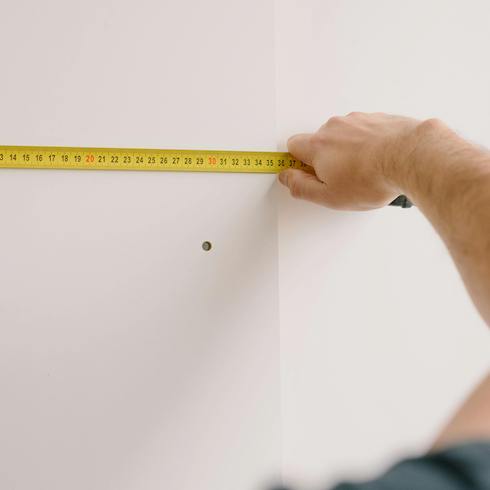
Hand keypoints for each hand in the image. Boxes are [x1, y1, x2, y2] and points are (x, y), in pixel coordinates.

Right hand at [279, 112, 421, 209]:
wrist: (412, 157)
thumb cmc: (373, 178)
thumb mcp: (329, 196)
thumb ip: (301, 187)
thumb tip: (287, 179)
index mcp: (318, 145)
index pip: (293, 147)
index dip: (298, 163)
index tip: (308, 175)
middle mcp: (334, 127)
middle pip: (320, 142)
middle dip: (326, 159)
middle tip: (342, 180)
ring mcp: (357, 120)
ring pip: (344, 136)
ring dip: (349, 151)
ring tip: (366, 171)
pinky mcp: (378, 118)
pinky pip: (366, 131)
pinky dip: (369, 144)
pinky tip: (379, 160)